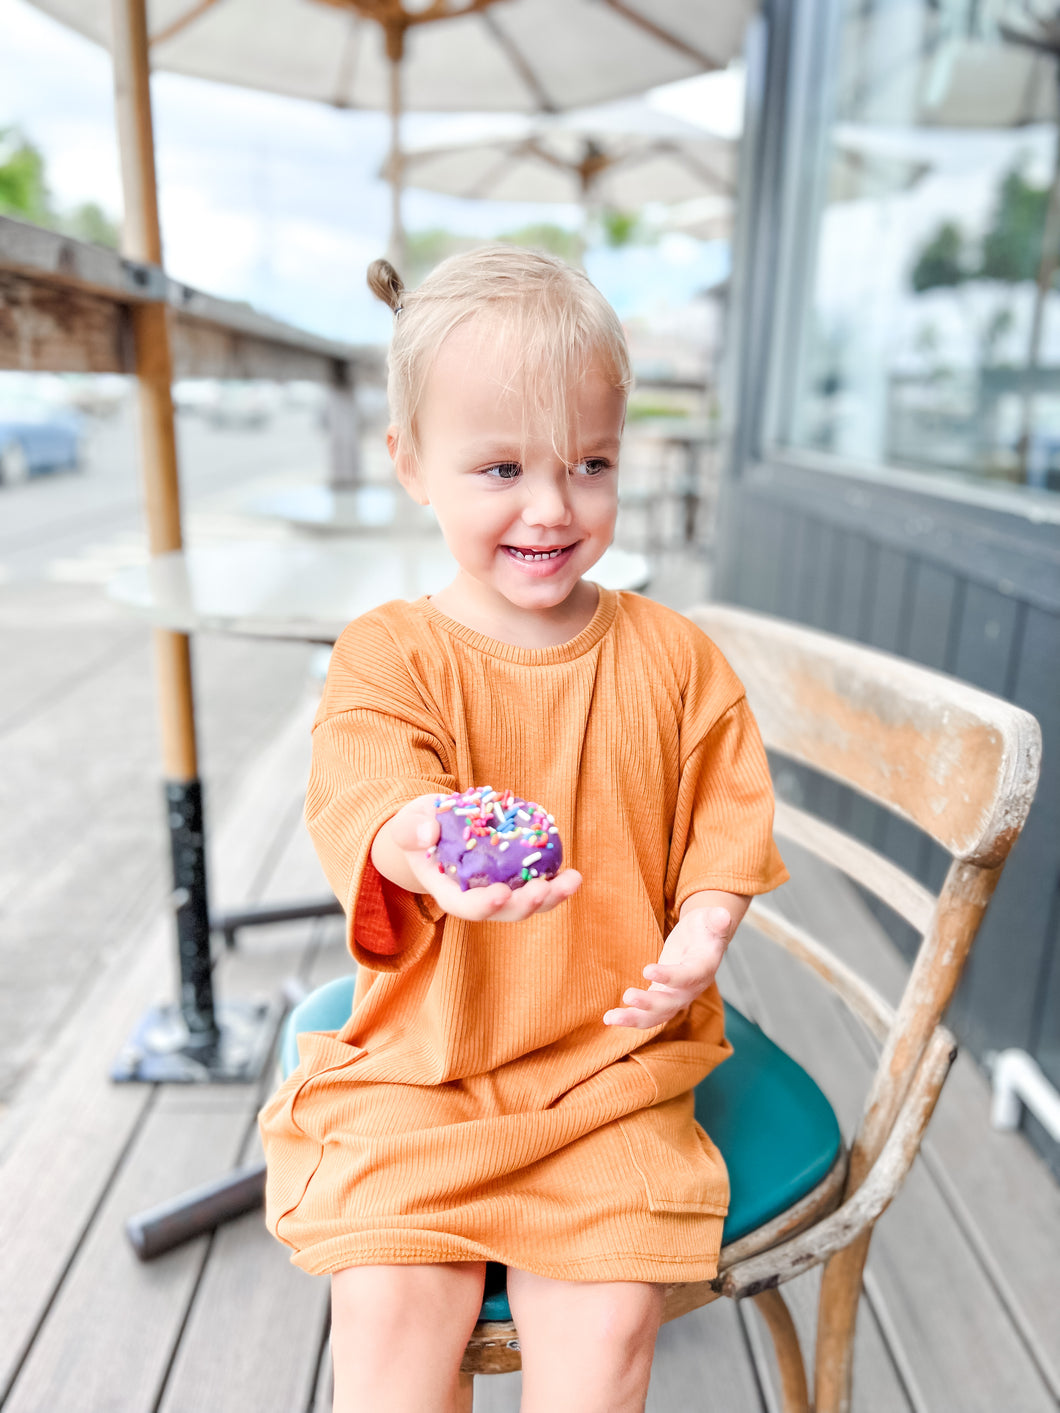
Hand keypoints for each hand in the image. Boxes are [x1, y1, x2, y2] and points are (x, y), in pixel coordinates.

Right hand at [383, 795, 581, 922]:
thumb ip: (411, 829)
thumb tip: (428, 834)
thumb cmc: (419, 827)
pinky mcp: (516, 876)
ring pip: (528, 902)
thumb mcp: (407, 823)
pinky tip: (571, 871)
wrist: (435, 827)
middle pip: (505, 911)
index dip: (484, 905)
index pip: (466, 907)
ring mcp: (500, 888)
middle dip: (527, 904)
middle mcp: (477, 897)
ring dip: (552, 896)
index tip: (501, 893)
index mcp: (448, 891)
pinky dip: (555, 879)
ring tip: (573, 880)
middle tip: (544, 889)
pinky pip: (538, 882)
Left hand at [603, 906, 731, 1029]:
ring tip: (610, 1018)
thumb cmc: (705, 927)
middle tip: (628, 996)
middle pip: (672, 1004)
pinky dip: (631, 1017)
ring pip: (657, 1016)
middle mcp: (691, 989)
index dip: (670, 977)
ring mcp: (677, 997)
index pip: (687, 977)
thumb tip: (723, 915)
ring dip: (635, 1019)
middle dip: (650, 1004)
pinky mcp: (663, 998)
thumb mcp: (712, 919)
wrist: (704, 942)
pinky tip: (609, 1018)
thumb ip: (717, 919)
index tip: (647, 970)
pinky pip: (648, 1014)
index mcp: (703, 969)